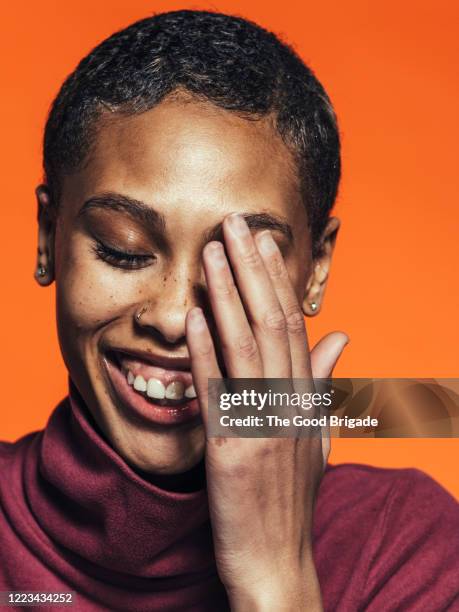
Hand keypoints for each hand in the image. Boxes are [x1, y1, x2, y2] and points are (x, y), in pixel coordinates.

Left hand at [186, 213, 347, 610]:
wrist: (277, 560)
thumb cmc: (292, 497)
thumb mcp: (316, 435)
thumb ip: (322, 382)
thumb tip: (340, 336)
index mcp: (304, 397)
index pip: (294, 324)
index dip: (277, 279)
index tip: (264, 241)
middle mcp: (287, 403)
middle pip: (272, 322)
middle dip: (252, 269)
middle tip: (235, 224)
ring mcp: (260, 425)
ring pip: (246, 345)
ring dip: (228, 295)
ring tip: (213, 252)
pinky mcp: (231, 450)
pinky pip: (218, 391)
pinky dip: (205, 350)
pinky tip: (194, 316)